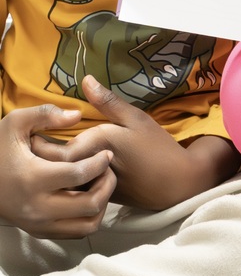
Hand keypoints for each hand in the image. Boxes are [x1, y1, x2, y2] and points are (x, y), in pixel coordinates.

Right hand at [0, 103, 114, 238]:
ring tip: (99, 184)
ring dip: (101, 205)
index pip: (79, 174)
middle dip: (107, 184)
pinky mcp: (39, 232)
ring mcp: (39, 224)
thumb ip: (45, 114)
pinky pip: (75, 233)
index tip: (106, 153)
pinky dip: (89, 217)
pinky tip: (86, 196)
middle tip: (108, 170)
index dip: (100, 162)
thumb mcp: (15, 124)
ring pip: (87, 225)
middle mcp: (37, 207)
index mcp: (33, 178)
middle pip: (89, 204)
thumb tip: (76, 115)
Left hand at [32, 76, 239, 211]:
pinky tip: (71, 169)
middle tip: (33, 141)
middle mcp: (85, 167)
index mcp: (92, 144)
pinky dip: (67, 178)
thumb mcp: (136, 119)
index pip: (47, 149)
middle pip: (48, 165)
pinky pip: (73, 186)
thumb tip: (86, 79)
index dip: (34, 141)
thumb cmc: (157, 147)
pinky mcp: (96, 195)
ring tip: (46, 155)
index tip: (30, 130)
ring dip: (50, 168)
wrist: (175, 183)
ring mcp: (88, 185)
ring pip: (58, 177)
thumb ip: (108, 102)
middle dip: (38, 155)